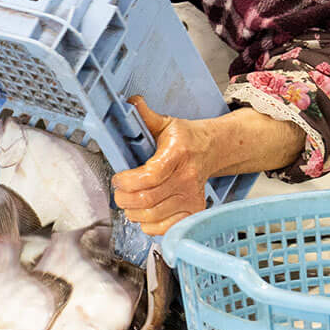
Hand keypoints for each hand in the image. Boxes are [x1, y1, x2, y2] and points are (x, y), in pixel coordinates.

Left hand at [112, 97, 213, 235]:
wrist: (212, 150)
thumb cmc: (184, 138)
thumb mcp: (166, 123)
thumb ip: (145, 115)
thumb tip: (131, 101)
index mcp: (177, 154)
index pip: (148, 177)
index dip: (127, 182)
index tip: (117, 178)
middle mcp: (187, 178)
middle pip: (146, 200)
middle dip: (123, 198)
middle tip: (119, 192)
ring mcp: (191, 197)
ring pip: (152, 217)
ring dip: (132, 212)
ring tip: (128, 202)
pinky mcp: (194, 211)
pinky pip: (165, 228)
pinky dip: (149, 225)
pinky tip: (144, 213)